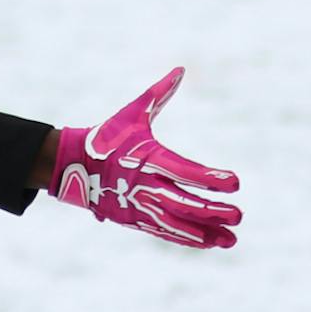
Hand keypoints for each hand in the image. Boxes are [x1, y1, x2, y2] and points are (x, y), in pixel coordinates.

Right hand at [53, 68, 240, 249]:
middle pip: (184, 202)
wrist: (71, 166)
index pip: (186, 171)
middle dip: (212, 211)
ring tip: (231, 239)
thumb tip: (180, 69)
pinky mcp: (133, 220)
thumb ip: (159, 94)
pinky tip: (208, 242)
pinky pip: (164, 232)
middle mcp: (144, 185)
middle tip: (239, 216)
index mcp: (148, 158)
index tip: (235, 183)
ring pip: (176, 223)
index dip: (210, 178)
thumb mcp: (132, 113)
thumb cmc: (107, 136)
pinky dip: (187, 238)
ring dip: (205, 233)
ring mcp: (138, 206)